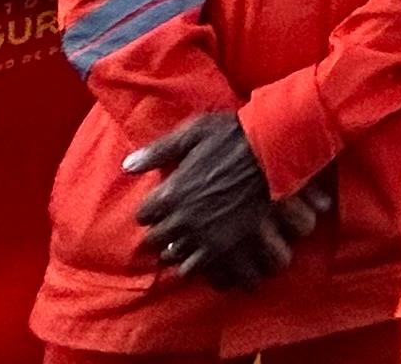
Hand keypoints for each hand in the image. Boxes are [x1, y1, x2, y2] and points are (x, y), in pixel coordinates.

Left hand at [128, 109, 312, 291]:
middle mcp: (180, 218)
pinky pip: (194, 267)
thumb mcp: (193, 133)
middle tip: (171, 224)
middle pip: (155, 238)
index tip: (161, 205)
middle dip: (161, 231)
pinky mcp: (222, 246)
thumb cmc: (233, 137)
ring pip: (173, 254)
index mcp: (169, 192)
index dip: (152, 209)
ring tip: (184, 242)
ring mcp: (201, 235)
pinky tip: (200, 255)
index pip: (143, 214)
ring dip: (175, 248)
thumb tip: (127, 165)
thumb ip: (158, 151)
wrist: (273, 151)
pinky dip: (193, 264)